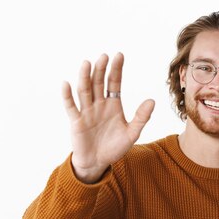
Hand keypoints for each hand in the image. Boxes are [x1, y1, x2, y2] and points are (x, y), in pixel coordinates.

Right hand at [62, 53, 154, 182]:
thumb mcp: (132, 133)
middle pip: (98, 83)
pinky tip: (66, 84)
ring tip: (87, 63)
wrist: (98, 163)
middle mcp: (98, 104)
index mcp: (113, 105)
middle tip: (104, 56)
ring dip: (85, 77)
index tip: (119, 55)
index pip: (114, 83)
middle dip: (101, 69)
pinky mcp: (76, 121)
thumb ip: (141, 118)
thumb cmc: (114, 148)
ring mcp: (86, 111)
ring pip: (85, 91)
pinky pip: (71, 107)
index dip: (116, 70)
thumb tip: (152, 100)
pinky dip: (67, 96)